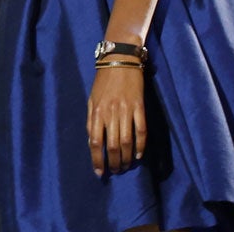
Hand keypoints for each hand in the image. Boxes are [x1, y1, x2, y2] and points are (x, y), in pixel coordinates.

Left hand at [86, 62, 147, 176]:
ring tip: (125, 167)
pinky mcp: (139, 107)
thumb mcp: (92, 99)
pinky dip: (140, 146)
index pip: (95, 142)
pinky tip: (138, 155)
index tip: (99, 172)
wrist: (119, 61)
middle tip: (115, 172)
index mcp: (96, 111)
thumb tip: (92, 142)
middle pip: (111, 145)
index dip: (97, 159)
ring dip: (126, 158)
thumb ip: (92, 120)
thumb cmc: (103, 81)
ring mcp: (126, 111)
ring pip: (126, 141)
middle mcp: (110, 113)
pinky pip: (141, 131)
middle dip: (113, 162)